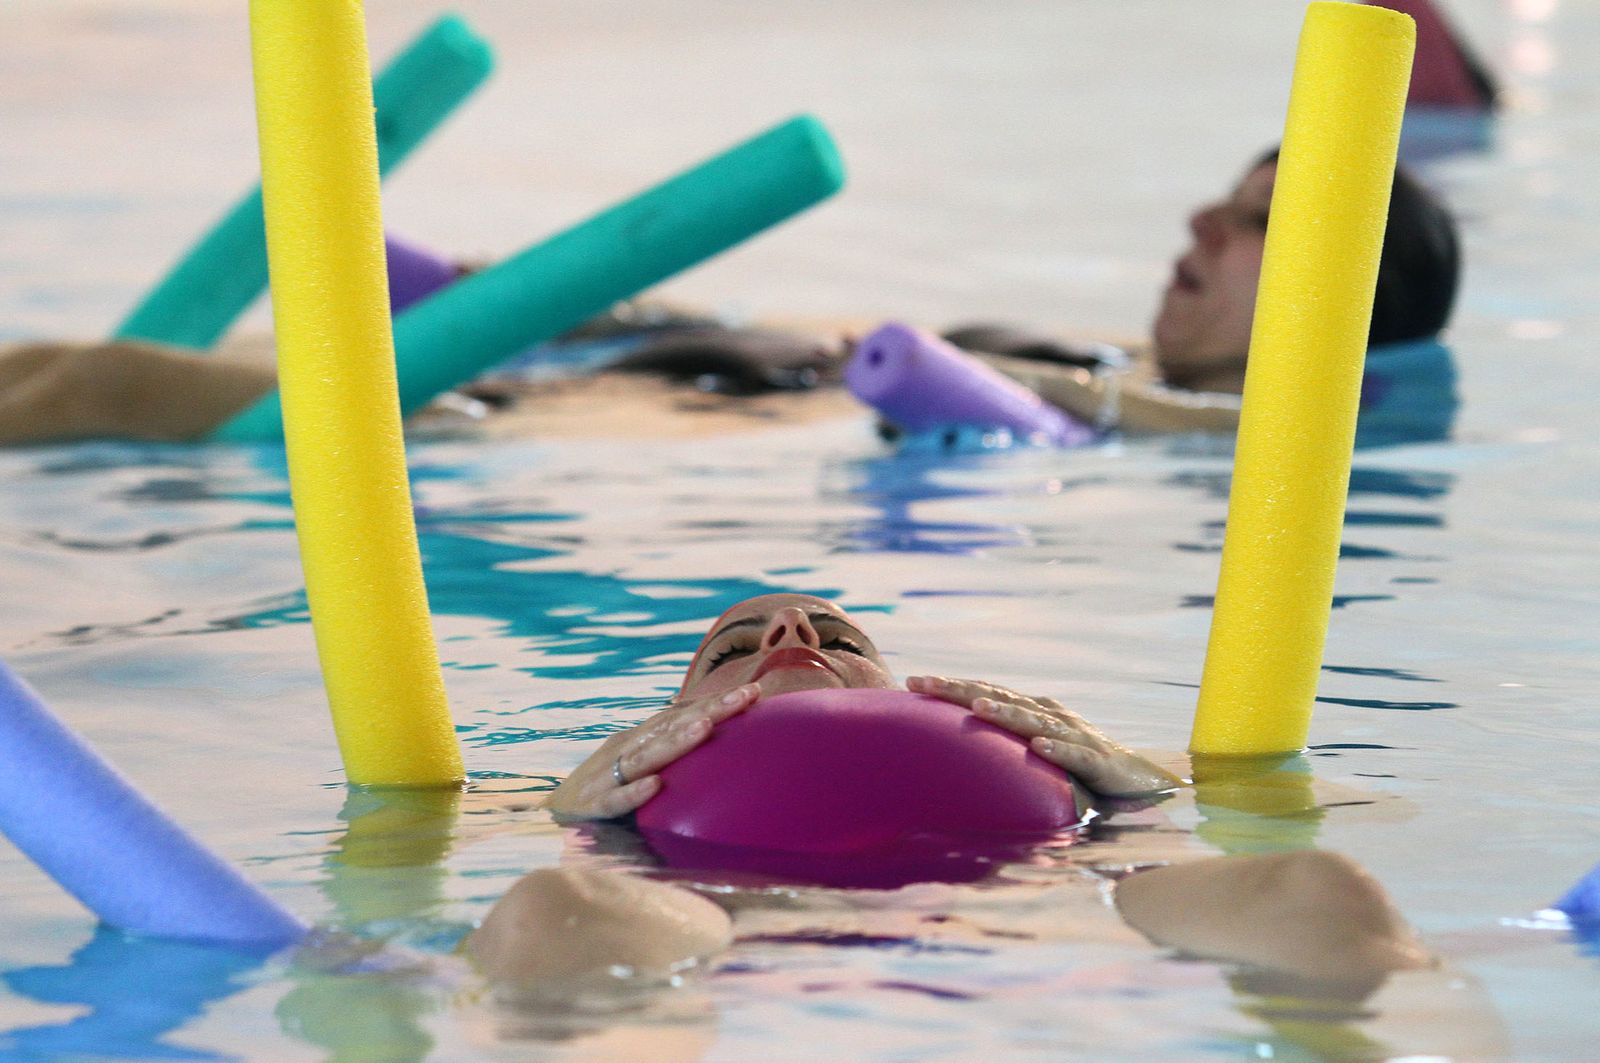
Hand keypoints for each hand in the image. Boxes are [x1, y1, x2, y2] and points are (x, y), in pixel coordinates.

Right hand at [544, 684, 760, 819]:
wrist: (551, 815)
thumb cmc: (605, 788)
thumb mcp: (638, 766)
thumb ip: (671, 754)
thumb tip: (717, 741)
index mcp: (639, 740)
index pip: (681, 715)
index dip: (716, 703)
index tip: (755, 691)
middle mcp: (624, 750)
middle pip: (671, 727)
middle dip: (710, 710)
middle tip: (747, 695)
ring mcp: (606, 776)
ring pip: (645, 757)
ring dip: (675, 742)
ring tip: (705, 728)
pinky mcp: (591, 807)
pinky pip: (614, 801)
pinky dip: (633, 793)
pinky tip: (655, 786)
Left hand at [905, 675, 1182, 799]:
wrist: (1140, 778)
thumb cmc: (1079, 765)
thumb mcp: (1034, 752)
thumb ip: (1001, 749)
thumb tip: (951, 754)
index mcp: (1033, 710)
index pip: (987, 691)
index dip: (952, 686)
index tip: (913, 681)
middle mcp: (1051, 715)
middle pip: (1001, 698)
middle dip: (961, 690)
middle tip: (923, 682)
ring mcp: (1075, 735)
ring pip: (1035, 721)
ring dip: (1007, 713)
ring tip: (977, 706)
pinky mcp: (1098, 762)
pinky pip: (1075, 754)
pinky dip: (1058, 747)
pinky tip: (1039, 745)